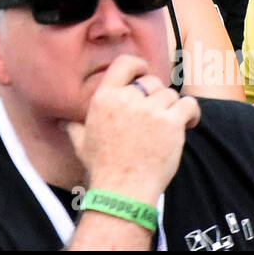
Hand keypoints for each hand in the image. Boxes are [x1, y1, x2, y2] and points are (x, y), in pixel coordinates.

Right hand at [66, 55, 199, 205]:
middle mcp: (126, 100)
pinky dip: (191, 113)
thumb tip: (62, 123)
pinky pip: (188, 105)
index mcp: (104, 99)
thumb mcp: (82, 143)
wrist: (123, 190)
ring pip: (170, 95)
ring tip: (169, 126)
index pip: (125, 63)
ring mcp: (149, 111)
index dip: (139, 65)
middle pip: (152, 82)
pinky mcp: (170, 124)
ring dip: (172, 109)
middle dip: (156, 96)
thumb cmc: (102, 168)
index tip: (145, 73)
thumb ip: (74, 127)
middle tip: (156, 115)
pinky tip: (188, 123)